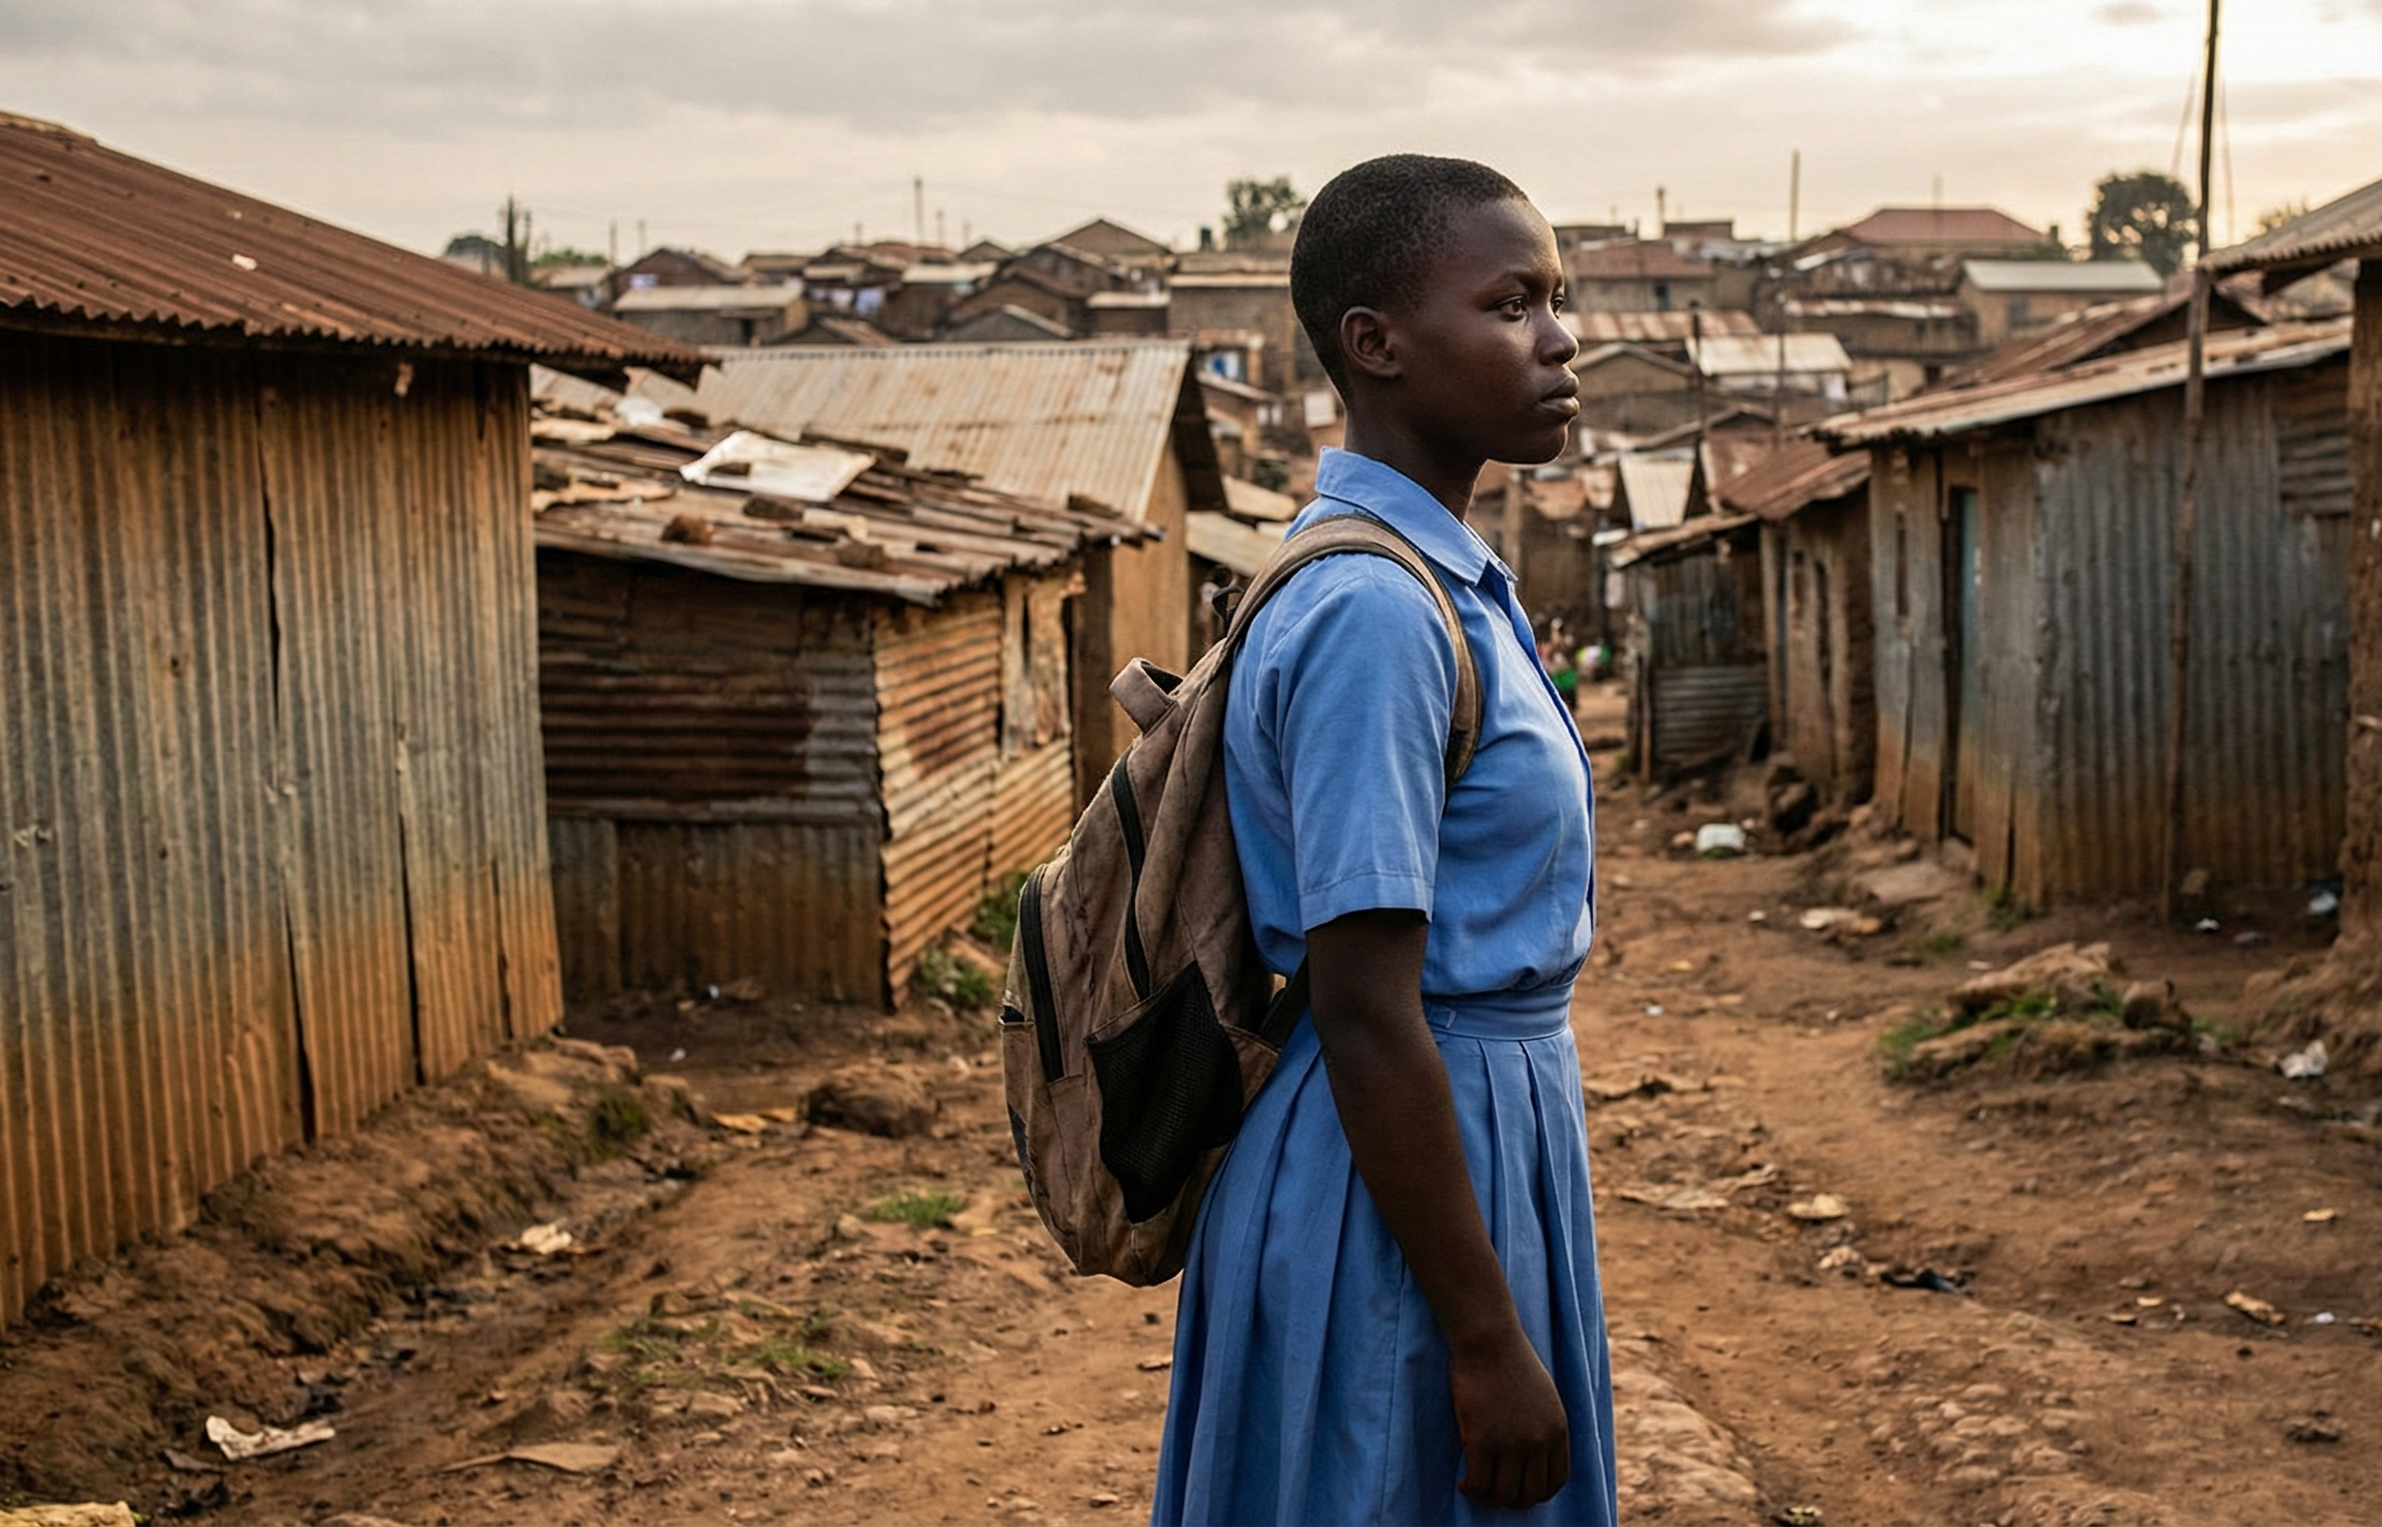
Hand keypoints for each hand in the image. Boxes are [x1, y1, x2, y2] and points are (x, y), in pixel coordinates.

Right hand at [1449, 1328, 1570, 1510]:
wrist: (1489, 1339)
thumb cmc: (1510, 1359)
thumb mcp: (1544, 1395)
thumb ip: (1544, 1425)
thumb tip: (1533, 1453)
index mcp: (1558, 1430)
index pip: (1556, 1481)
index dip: (1537, 1492)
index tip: (1519, 1488)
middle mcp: (1539, 1442)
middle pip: (1531, 1494)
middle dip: (1512, 1500)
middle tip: (1494, 1492)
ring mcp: (1511, 1444)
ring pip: (1504, 1495)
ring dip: (1489, 1498)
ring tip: (1476, 1487)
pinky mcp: (1481, 1441)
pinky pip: (1478, 1483)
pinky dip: (1470, 1489)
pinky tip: (1463, 1482)